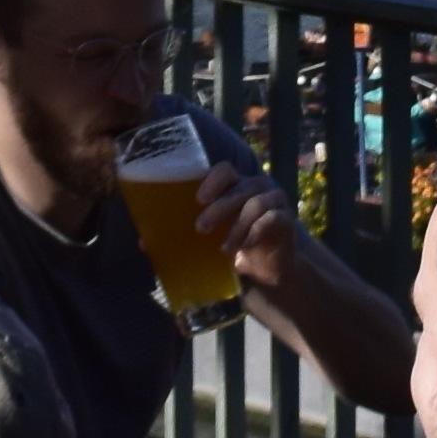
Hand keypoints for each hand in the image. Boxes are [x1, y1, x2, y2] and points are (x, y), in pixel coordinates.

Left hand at [195, 168, 301, 295]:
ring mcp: (274, 200)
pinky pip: (271, 218)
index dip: (212, 181)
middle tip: (201, 228)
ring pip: (255, 204)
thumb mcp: (214, 233)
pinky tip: (244, 248)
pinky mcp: (287, 217)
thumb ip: (193, 228)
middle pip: (239, 188)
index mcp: (236, 184)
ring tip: (224, 249)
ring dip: (237, 227)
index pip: (225, 170)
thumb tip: (150, 239)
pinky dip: (255, 233)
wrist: (267, 267)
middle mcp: (257, 186)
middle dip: (218, 209)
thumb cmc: (236, 243)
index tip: (199, 200)